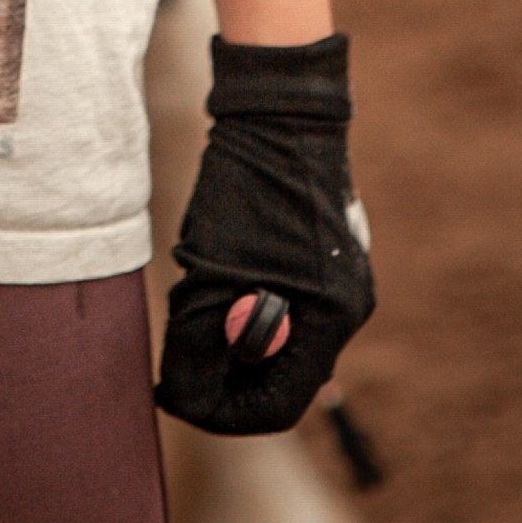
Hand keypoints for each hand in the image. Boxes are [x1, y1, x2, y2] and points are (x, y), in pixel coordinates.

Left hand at [156, 33, 375, 436]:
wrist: (277, 111)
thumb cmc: (248, 192)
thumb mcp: (212, 278)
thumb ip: (198, 347)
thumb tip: (183, 399)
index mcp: (332, 320)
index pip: (280, 406)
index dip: (221, 411)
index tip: (175, 397)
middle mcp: (346, 308)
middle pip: (281, 375)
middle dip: (223, 372)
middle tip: (175, 354)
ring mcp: (339, 279)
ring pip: (277, 338)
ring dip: (230, 336)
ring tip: (194, 299)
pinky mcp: (322, 254)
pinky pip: (282, 303)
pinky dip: (244, 304)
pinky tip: (214, 273)